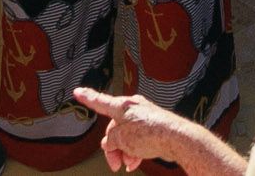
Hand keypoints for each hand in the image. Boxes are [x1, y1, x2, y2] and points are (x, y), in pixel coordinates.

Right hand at [78, 90, 206, 171]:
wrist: (176, 139)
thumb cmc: (149, 134)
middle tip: (114, 163)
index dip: (87, 97)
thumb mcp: (121, 139)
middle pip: (114, 129)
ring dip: (123, 152)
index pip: (100, 102)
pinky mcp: (153, 127)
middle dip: (112, 148)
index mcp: (122, 107)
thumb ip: (110, 140)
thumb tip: (109, 142)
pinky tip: (135, 164)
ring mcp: (144, 117)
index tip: (78, 91)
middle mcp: (132, 108)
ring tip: (127, 164)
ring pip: (126, 137)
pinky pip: (138, 140)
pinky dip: (134, 152)